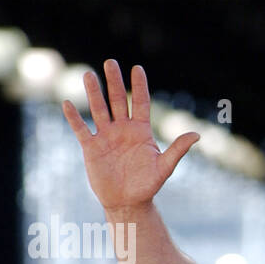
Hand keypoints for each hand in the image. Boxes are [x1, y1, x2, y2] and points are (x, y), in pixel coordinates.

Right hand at [61, 59, 199, 213]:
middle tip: (110, 62)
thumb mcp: (165, 167)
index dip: (139, 86)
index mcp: (140, 131)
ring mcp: (105, 137)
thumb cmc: (148, 184)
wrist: (128, 202)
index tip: (137, 68)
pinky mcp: (91, 147)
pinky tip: (67, 103)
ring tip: (89, 74)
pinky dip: (74, 117)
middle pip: (117, 101)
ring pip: (98, 110)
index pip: (140, 103)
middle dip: (113, 82)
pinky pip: (81, 129)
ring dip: (93, 93)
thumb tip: (197, 134)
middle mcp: (122, 129)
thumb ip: (178, 149)